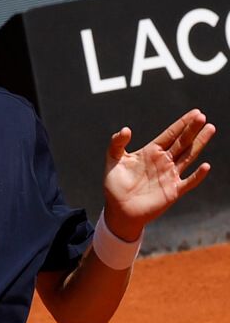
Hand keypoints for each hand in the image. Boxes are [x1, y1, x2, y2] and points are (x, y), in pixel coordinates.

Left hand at [102, 109, 214, 239]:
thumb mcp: (113, 161)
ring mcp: (170, 175)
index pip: (170, 135)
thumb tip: (126, 129)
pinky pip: (188, 182)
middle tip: (202, 116)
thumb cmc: (115, 185)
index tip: (195, 113)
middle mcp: (164, 161)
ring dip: (199, 144)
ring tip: (210, 129)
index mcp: (151, 152)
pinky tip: (205, 166)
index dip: (182, 124)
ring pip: (188, 156)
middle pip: (182, 142)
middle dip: (192, 129)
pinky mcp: (173, 191)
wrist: (118, 210)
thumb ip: (116, 144)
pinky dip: (197, 175)